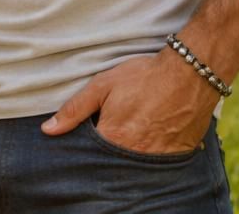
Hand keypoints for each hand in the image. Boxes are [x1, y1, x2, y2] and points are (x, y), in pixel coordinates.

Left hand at [40, 49, 215, 153]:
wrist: (190, 74)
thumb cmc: (144, 77)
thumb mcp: (103, 85)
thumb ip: (74, 109)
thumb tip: (48, 130)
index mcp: (112, 139)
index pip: (90, 155)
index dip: (88, 147)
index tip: (92, 136)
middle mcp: (134, 154)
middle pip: (113, 163)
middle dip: (109, 153)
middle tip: (117, 131)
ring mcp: (156, 158)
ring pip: (135, 165)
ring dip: (130, 154)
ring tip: (134, 133)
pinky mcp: (176, 157)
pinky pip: (158, 164)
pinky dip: (152, 155)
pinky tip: (152, 138)